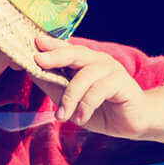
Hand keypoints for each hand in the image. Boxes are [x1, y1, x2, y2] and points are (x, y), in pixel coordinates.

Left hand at [30, 32, 156, 139]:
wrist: (132, 122)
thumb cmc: (99, 109)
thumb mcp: (70, 100)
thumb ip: (53, 85)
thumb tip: (32, 72)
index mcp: (83, 61)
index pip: (65, 48)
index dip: (50, 44)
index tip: (34, 41)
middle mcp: (96, 60)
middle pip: (74, 52)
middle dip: (55, 55)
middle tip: (39, 60)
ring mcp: (110, 68)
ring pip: (84, 76)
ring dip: (70, 98)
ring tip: (62, 116)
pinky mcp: (121, 81)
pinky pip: (98, 90)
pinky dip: (85, 106)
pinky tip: (79, 119)